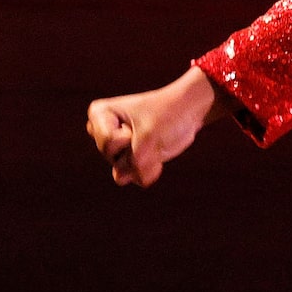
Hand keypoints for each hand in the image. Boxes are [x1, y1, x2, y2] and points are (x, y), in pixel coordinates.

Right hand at [87, 68, 226, 187]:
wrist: (191, 111)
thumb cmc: (169, 114)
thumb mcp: (149, 138)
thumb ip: (133, 164)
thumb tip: (134, 180)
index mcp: (100, 114)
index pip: (107, 142)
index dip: (128, 136)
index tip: (141, 120)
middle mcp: (101, 130)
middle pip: (111, 155)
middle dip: (136, 147)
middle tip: (148, 130)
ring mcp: (115, 148)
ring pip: (121, 171)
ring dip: (143, 160)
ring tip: (152, 140)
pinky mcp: (128, 160)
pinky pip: (133, 177)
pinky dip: (149, 169)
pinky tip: (157, 151)